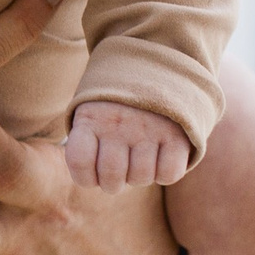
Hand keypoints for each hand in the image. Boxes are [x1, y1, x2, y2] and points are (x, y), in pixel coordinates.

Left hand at [64, 101, 189, 191]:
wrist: (155, 70)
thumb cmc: (114, 108)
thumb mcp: (91, 115)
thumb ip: (86, 145)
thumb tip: (91, 180)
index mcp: (91, 118)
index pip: (79, 161)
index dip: (85, 177)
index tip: (92, 172)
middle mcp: (118, 123)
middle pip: (111, 177)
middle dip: (113, 183)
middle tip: (118, 171)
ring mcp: (148, 128)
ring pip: (141, 178)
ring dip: (140, 177)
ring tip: (139, 159)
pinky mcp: (176, 134)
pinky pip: (169, 174)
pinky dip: (164, 174)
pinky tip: (159, 159)